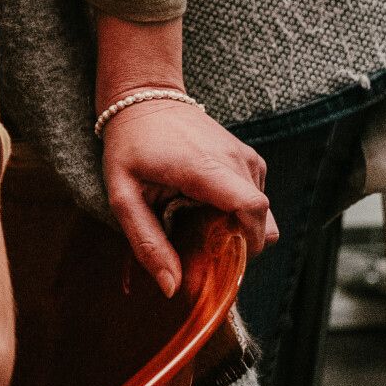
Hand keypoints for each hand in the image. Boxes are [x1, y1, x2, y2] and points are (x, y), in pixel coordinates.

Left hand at [100, 98, 277, 295]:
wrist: (145, 97)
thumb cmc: (130, 145)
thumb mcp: (123, 195)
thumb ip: (146, 242)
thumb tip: (173, 287)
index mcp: (206, 167)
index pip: (253, 210)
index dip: (245, 243)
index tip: (219, 255)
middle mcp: (236, 160)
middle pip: (262, 222)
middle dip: (237, 244)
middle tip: (198, 239)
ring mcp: (247, 157)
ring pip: (262, 215)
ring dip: (236, 226)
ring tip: (196, 214)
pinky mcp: (250, 159)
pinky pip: (257, 199)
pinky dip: (237, 210)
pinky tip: (205, 200)